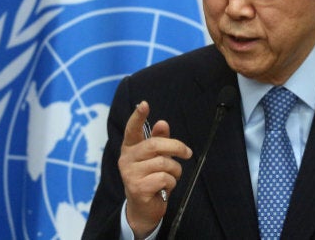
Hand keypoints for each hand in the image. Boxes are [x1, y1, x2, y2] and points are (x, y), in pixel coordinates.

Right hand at [118, 101, 192, 237]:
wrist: (143, 209)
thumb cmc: (151, 179)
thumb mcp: (156, 159)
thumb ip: (159, 140)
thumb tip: (163, 123)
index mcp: (130, 149)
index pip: (132, 130)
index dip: (138, 116)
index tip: (144, 104)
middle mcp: (126, 159)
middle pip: (155, 144)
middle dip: (176, 147)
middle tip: (187, 153)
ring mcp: (130, 174)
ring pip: (163, 163)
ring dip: (175, 170)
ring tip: (171, 177)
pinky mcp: (138, 188)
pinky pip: (164, 178)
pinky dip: (172, 183)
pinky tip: (165, 188)